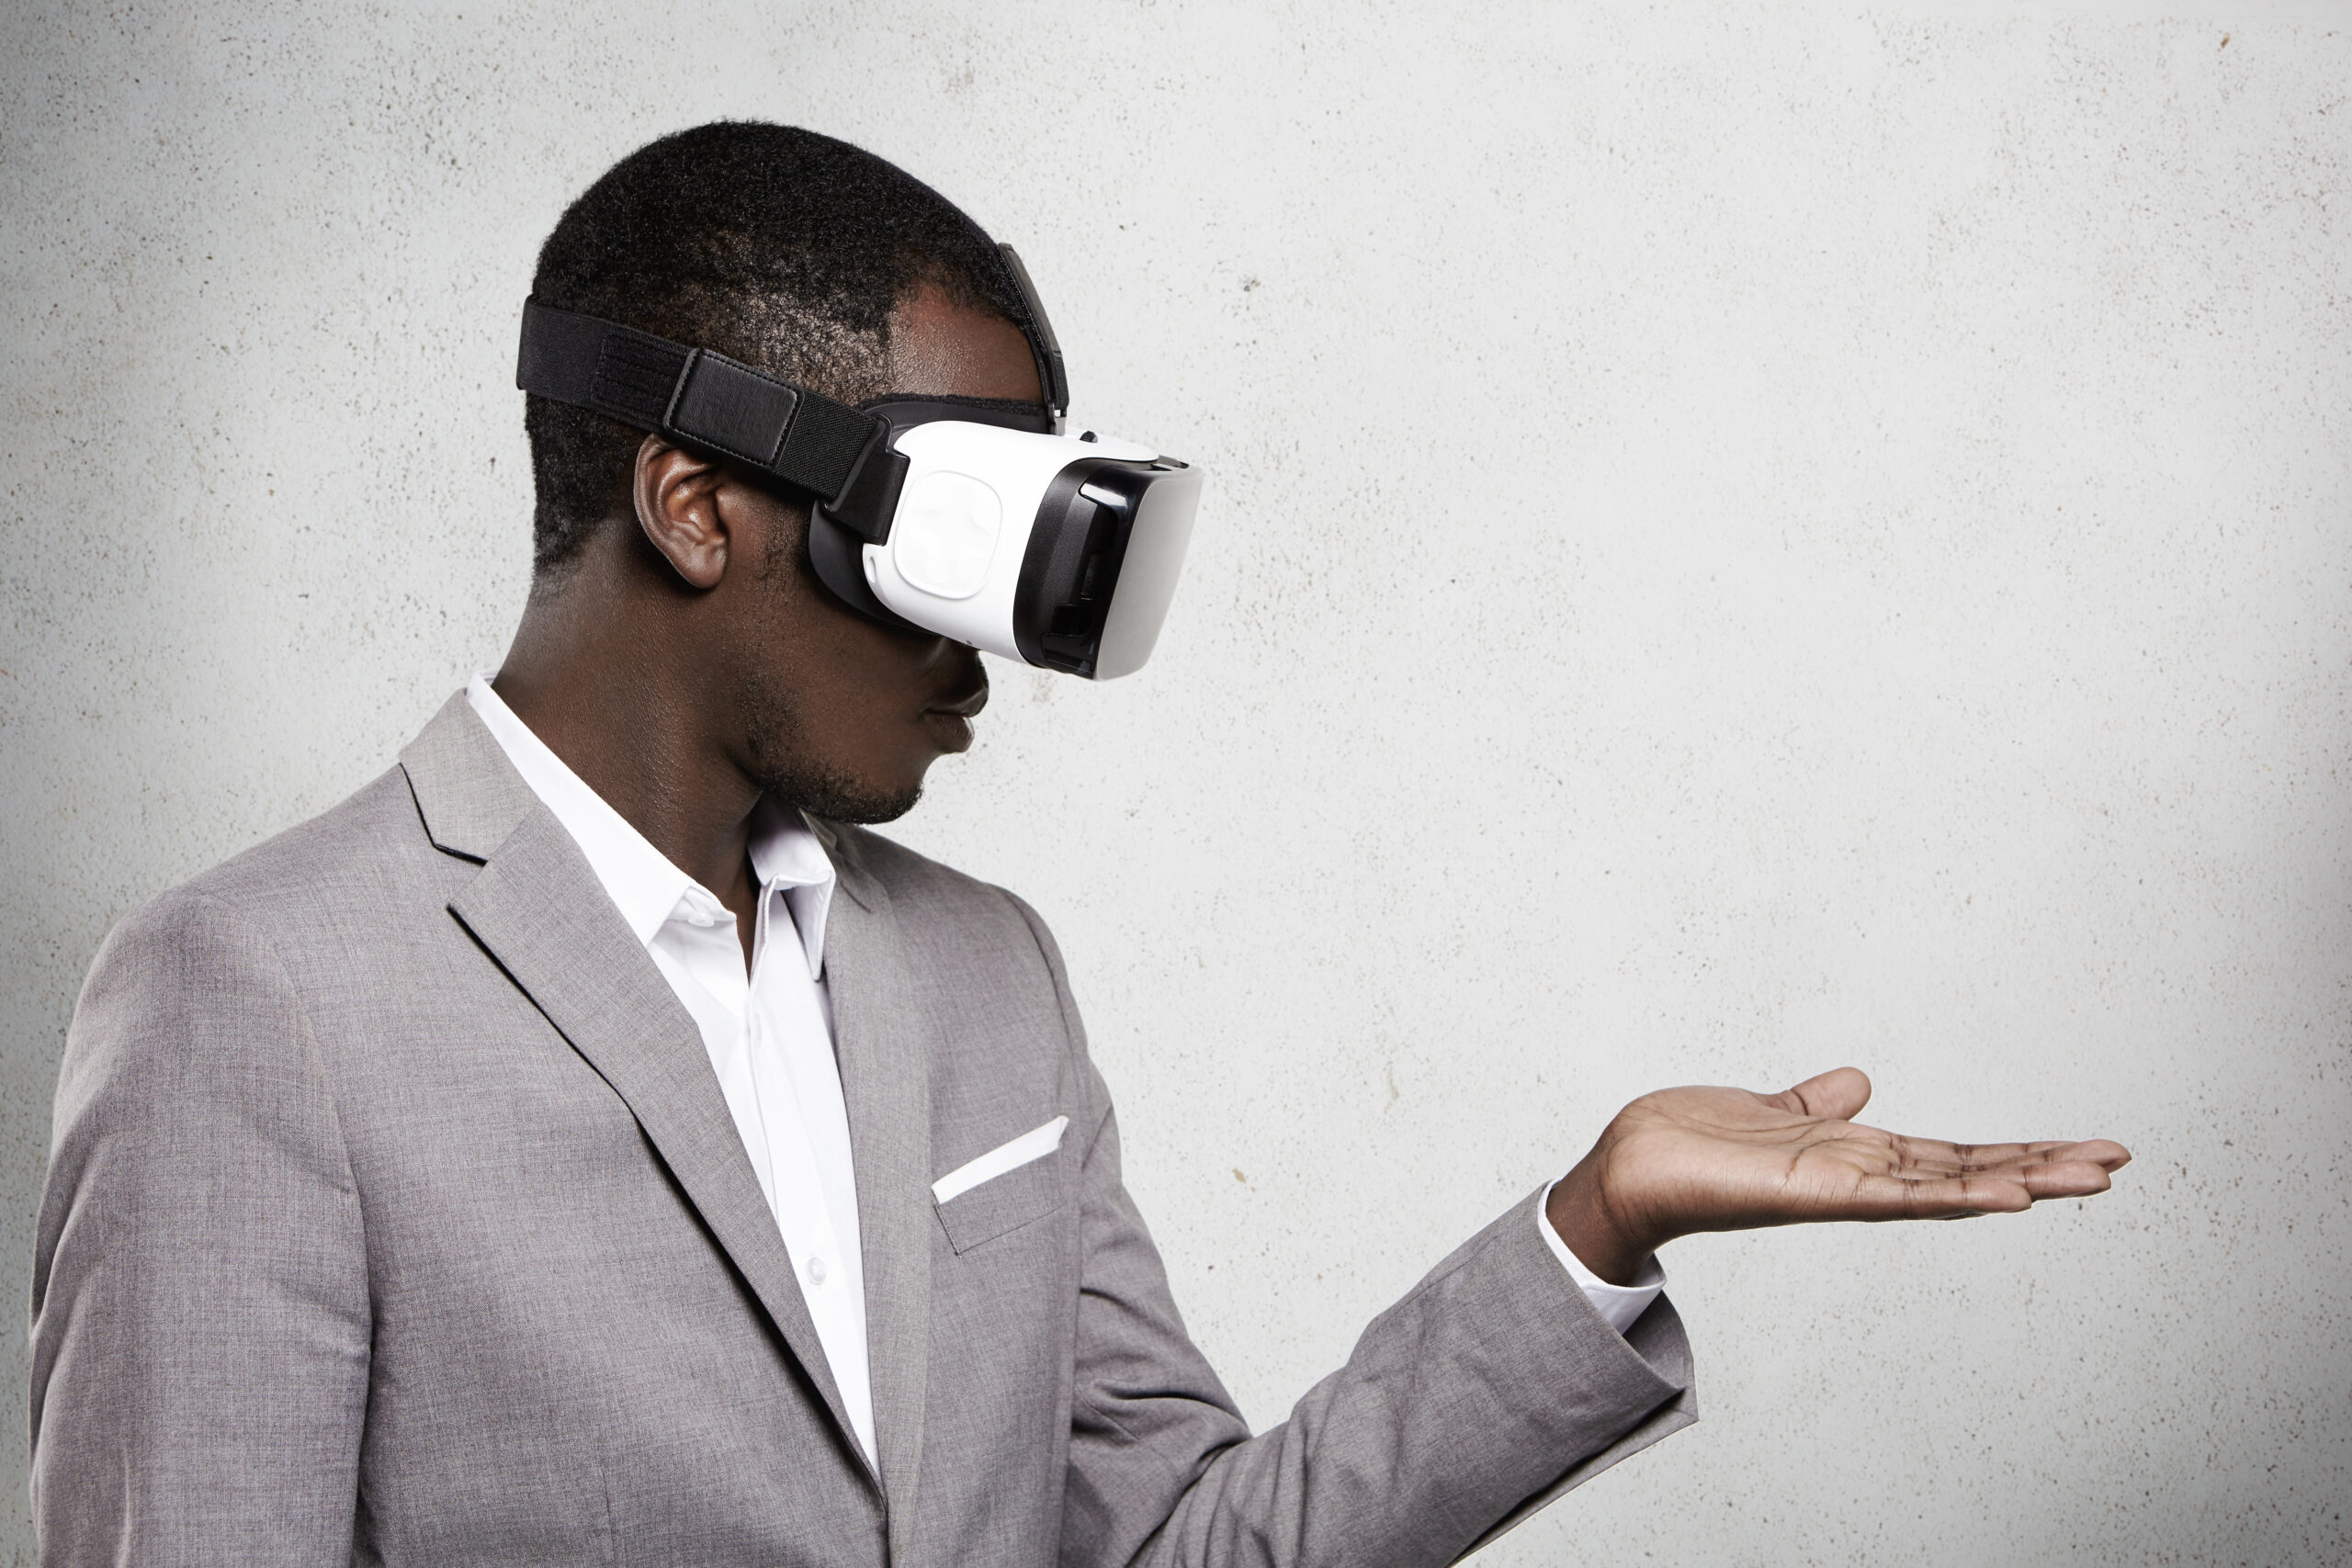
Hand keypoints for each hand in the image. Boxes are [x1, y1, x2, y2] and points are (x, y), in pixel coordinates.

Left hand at [1544, 1067, 2131, 1284]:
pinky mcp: (1814, 1193)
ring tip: (2088, 1179)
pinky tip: (2004, 1196)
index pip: (1954, 1154)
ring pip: (1948, 1186)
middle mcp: (1859, 1177)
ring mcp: (1842, 1189)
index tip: (2082, 1148)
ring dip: (2019, 1181)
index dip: (2017, 1152)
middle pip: (1969, 1171)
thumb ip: (1817, 1103)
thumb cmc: (1694, 1144)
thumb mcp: (1774, 1112)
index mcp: (1856, 1156)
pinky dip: (1952, 1195)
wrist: (1632, 1165)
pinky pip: (1896, 1196)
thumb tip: (1856, 1082)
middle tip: (2118, 1162)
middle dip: (2044, 1167)